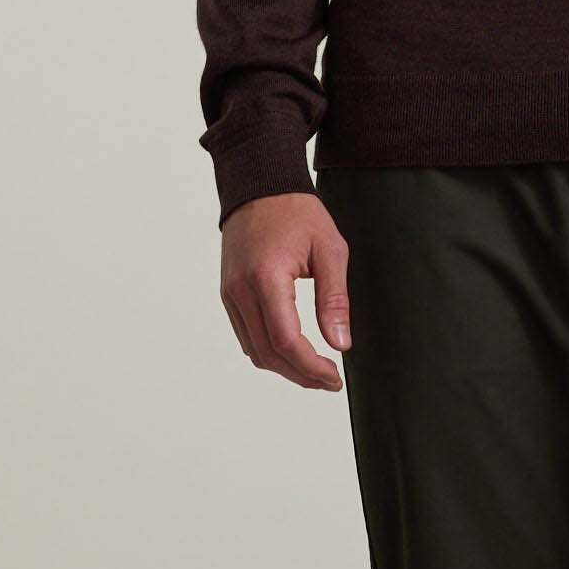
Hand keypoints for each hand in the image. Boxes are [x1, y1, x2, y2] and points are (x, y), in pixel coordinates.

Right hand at [218, 191, 350, 389]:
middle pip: (266, 353)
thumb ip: (334, 299)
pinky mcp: (228, 294)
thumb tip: (340, 344)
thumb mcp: (329, 250)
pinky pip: (246, 335)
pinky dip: (269, 351)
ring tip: (316, 371)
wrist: (259, 187)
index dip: (310, 366)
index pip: (284, 339)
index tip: (334, 377)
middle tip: (330, 381)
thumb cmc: (297, 213)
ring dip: (284, 368)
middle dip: (300, 374)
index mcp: (266, 277)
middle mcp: (240, 289)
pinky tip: (293, 352)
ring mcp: (230, 293)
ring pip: (253, 350)